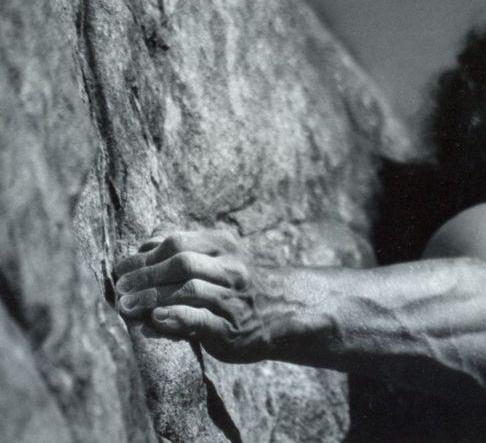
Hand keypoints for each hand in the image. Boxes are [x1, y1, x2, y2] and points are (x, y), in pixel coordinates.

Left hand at [114, 226, 274, 362]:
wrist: (281, 313)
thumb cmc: (236, 284)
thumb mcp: (218, 256)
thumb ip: (185, 248)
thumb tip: (145, 243)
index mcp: (224, 245)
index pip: (177, 242)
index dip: (143, 255)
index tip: (120, 269)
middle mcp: (231, 268)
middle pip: (181, 262)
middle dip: (145, 275)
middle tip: (120, 288)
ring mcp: (233, 298)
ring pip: (189, 290)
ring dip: (152, 297)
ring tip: (126, 306)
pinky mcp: (232, 329)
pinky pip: (201, 320)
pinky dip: (177, 317)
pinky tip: (157, 318)